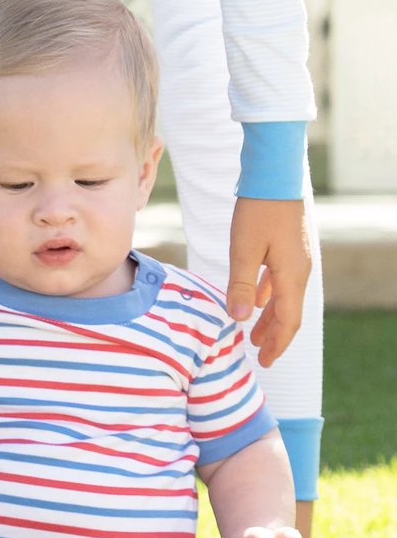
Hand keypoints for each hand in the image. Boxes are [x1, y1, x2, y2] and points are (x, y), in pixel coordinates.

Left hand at [226, 198, 311, 367]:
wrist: (274, 175)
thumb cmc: (258, 211)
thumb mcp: (243, 250)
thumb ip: (241, 285)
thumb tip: (239, 318)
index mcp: (292, 276)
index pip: (289, 321)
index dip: (277, 343)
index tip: (265, 361)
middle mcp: (299, 271)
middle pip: (289, 312)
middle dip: (274, 335)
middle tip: (261, 355)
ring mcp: (295, 259)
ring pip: (284, 297)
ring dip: (270, 317)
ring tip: (254, 333)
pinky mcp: (287, 248)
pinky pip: (280, 281)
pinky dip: (268, 295)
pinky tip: (256, 300)